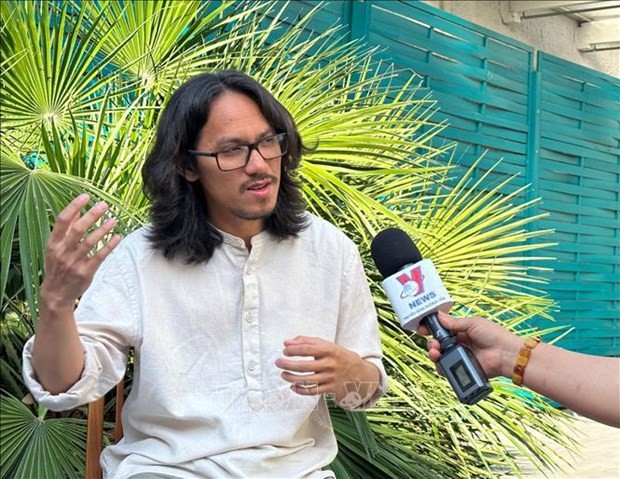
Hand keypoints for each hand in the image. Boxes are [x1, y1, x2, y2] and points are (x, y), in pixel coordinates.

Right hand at [41, 194, 121, 312]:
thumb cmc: (57, 266)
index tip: (86, 196)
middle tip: (104, 205)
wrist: (56, 293)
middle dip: (92, 215)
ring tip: (114, 220)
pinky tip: (117, 237)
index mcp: (53, 243)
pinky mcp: (86, 272)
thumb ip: (66, 229)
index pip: (62, 221)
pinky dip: (109, 245)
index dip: (74, 207)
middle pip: (78, 229)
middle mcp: (62, 251)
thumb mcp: (55, 247)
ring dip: (103, 229)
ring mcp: (74, 262)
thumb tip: (77, 209)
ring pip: (90, 242)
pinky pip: (100, 256)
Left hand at [275, 336, 378, 404]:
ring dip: (292, 378)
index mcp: (329, 350)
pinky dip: (301, 390)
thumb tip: (287, 343)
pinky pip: (313, 391)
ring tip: (283, 374)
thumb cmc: (336, 355)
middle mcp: (330, 364)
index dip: (294, 350)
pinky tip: (293, 386)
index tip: (285, 350)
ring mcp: (330, 377)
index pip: (307, 349)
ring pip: (307, 380)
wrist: (357, 371)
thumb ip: (306, 341)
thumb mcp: (326, 344)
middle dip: (288, 364)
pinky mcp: (330, 388)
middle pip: (305, 366)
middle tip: (278, 362)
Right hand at [418, 312, 521, 377]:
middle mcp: (459, 344)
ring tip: (436, 353)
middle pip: (438, 344)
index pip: (442, 330)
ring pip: (440, 357)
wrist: (506, 354)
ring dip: (434, 354)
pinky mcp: (463, 369)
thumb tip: (439, 316)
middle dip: (431, 344)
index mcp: (462, 331)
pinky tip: (441, 363)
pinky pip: (447, 369)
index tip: (422, 328)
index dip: (431, 329)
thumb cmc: (494, 335)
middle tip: (433, 344)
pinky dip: (441, 367)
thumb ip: (454, 322)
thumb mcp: (473, 323)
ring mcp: (460, 357)